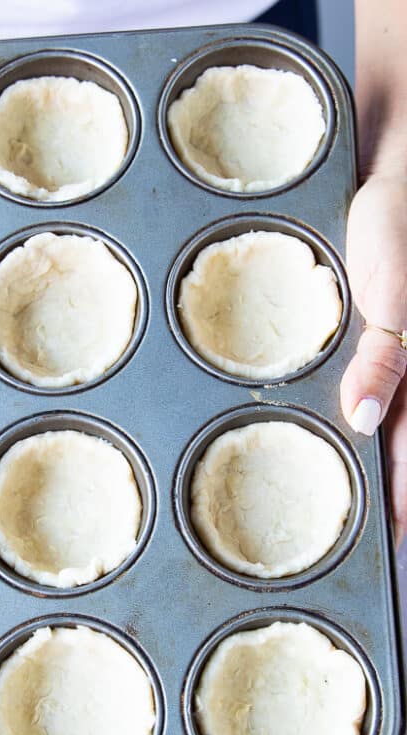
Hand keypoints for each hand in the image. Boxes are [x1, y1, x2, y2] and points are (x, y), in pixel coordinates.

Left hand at [340, 173, 406, 542]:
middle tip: (362, 534)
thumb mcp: (393, 292)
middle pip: (405, 444)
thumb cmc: (396, 230)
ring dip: (377, 461)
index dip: (401, 494)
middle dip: (391, 488)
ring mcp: (397, 360)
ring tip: (351, 502)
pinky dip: (363, 418)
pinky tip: (346, 437)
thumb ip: (384, 359)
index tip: (388, 537)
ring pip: (391, 424)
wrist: (390, 184)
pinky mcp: (379, 344)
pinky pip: (374, 390)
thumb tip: (365, 421)